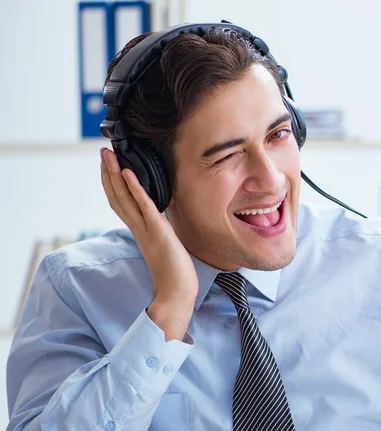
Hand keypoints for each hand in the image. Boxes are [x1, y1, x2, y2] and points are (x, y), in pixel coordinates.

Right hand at [100, 147, 197, 339]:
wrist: (177, 294)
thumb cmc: (175, 274)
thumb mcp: (166, 246)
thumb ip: (159, 234)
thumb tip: (161, 224)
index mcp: (140, 232)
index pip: (121, 203)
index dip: (113, 184)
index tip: (109, 166)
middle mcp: (138, 229)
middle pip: (117, 196)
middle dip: (109, 173)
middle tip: (103, 152)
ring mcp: (146, 230)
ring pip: (124, 198)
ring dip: (115, 174)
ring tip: (108, 155)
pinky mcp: (157, 232)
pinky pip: (144, 207)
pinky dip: (135, 189)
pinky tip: (128, 173)